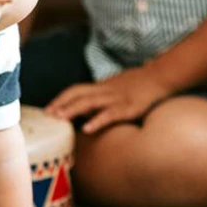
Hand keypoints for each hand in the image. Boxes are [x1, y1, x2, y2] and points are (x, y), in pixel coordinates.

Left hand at [45, 67, 172, 133]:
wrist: (159, 77)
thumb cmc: (134, 87)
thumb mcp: (112, 91)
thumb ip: (96, 101)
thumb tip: (80, 114)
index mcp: (100, 87)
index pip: (74, 90)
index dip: (60, 99)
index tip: (47, 110)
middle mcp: (104, 91)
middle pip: (78, 95)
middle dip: (61, 104)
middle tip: (48, 116)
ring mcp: (116, 98)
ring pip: (90, 102)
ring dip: (73, 110)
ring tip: (60, 119)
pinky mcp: (128, 107)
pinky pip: (110, 114)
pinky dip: (97, 120)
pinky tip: (87, 128)